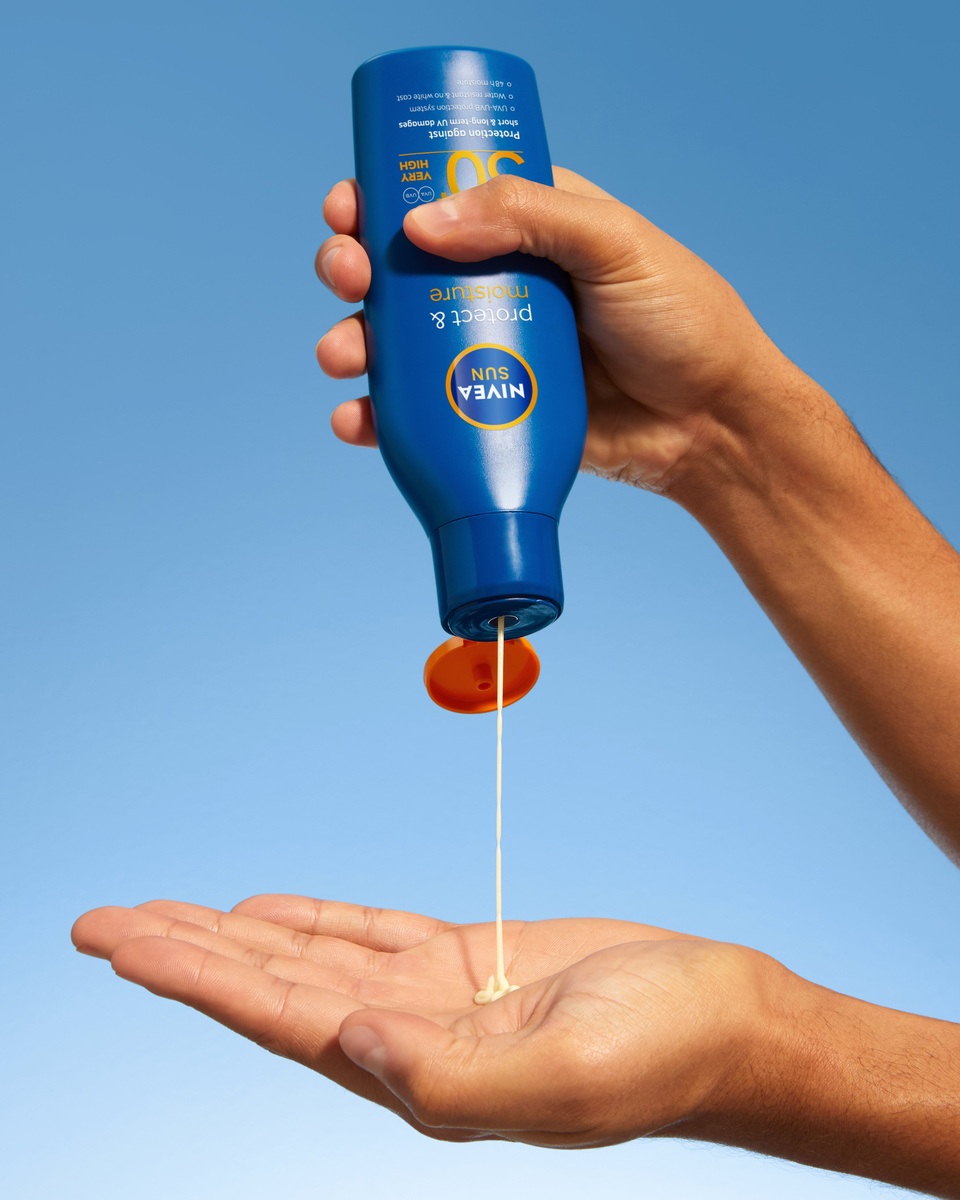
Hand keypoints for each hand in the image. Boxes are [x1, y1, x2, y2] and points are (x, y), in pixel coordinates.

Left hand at [71, 895, 770, 1145]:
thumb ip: (455, 1079)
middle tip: (99, 923)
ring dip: (232, 933)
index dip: (197, 979)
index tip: (124, 943)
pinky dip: (312, 917)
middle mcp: (411, 1039)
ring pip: (309, 955)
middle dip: (183, 953)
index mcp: (421, 1076)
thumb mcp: (568, 1080)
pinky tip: (265, 910)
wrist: (726, 1020)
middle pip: (271, 986)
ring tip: (159, 913)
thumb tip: (351, 1046)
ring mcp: (437, 997)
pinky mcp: (470, 957)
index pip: (279, 1019)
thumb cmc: (665, 1054)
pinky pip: (368, 930)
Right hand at [316, 169, 784, 490]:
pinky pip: (417, 417)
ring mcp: (488, 352)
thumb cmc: (682, 323)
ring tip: (345, 355)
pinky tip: (357, 421)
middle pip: (401, 270)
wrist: (710, 427)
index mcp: (527, 228)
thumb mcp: (614, 243)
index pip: (439, 199)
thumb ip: (527, 216)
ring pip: (397, 344)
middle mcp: (498, 287)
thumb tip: (422, 221)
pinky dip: (377, 420)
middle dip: (354, 268)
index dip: (382, 198)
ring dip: (353, 343)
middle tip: (346, 275)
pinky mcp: (487, 414)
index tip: (350, 206)